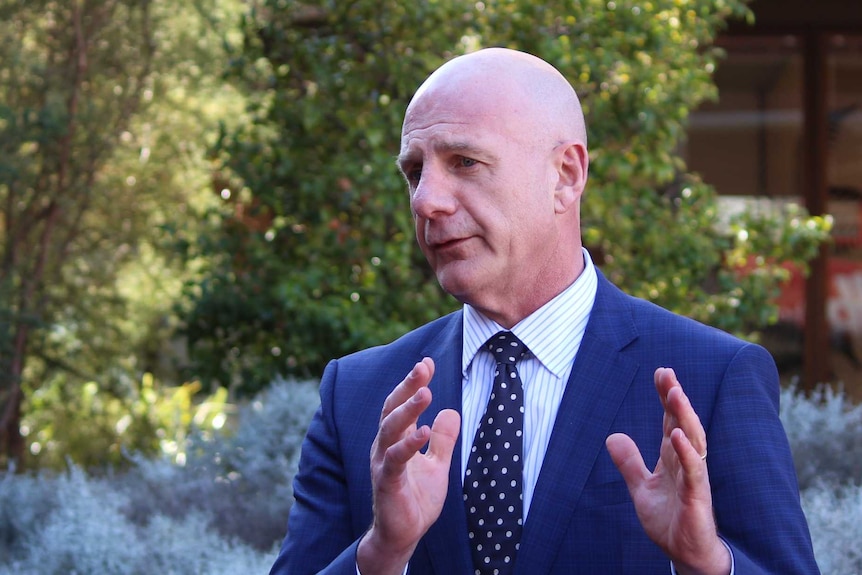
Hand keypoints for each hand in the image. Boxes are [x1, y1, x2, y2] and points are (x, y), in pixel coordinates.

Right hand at [357, 358, 460, 574]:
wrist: (403, 535)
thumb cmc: (416, 499)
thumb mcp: (437, 465)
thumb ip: (443, 440)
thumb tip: (451, 411)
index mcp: (396, 439)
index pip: (402, 404)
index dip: (413, 383)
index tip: (427, 362)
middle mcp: (385, 445)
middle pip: (393, 408)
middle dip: (408, 386)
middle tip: (423, 367)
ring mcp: (383, 462)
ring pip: (390, 428)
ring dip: (408, 409)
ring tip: (426, 392)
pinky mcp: (386, 481)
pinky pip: (395, 458)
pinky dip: (408, 443)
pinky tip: (423, 430)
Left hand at [605, 367, 730, 574]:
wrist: (686, 555)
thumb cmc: (670, 521)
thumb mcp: (641, 489)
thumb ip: (630, 463)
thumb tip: (612, 436)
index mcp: (674, 458)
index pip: (671, 421)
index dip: (666, 397)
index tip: (661, 373)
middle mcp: (686, 463)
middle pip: (683, 423)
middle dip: (675, 398)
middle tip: (667, 373)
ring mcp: (693, 478)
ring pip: (692, 440)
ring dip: (684, 416)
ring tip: (675, 393)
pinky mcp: (697, 497)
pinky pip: (694, 471)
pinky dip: (687, 452)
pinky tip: (678, 435)